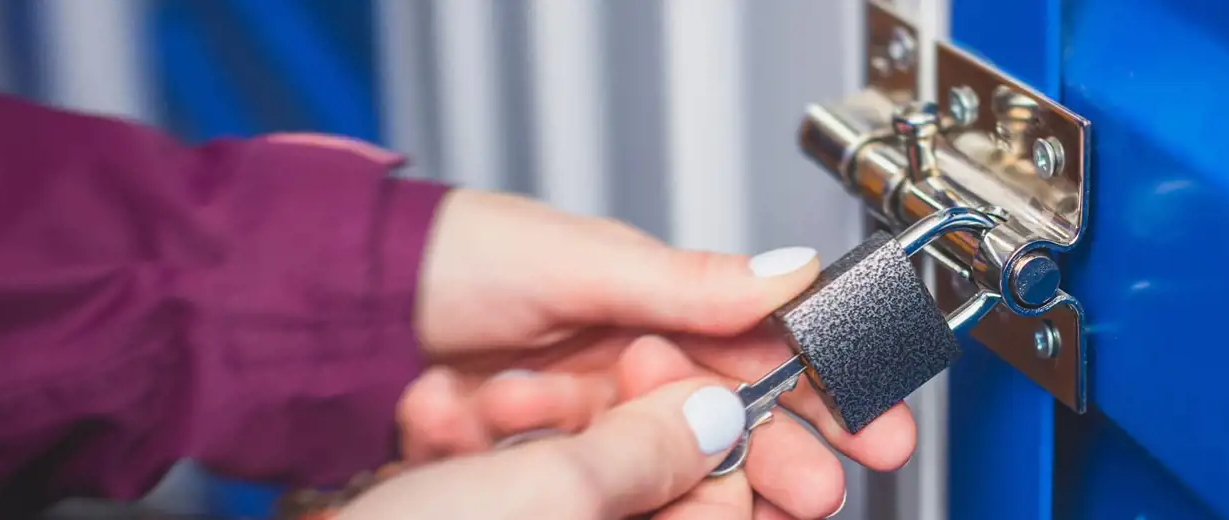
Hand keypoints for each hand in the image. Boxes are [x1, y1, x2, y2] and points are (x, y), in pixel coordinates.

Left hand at [394, 190, 916, 516]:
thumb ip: (687, 280)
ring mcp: (595, 419)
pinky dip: (657, 497)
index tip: (880, 425)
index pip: (767, 348)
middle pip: (738, 420)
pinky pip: (621, 488)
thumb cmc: (455, 257)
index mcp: (657, 303)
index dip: (830, 387)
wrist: (347, 313)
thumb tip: (792, 272)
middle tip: (827, 490)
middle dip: (792, 455)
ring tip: (778, 512)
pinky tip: (695, 509)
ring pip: (689, 463)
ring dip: (734, 488)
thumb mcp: (580, 261)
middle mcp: (633, 363)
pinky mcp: (554, 464)